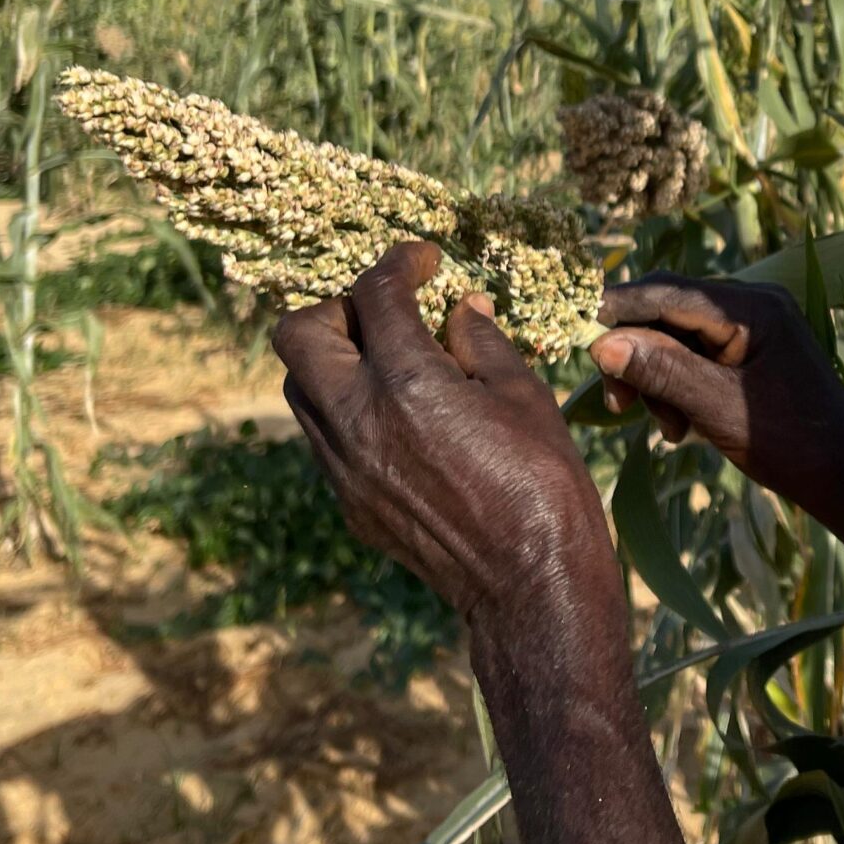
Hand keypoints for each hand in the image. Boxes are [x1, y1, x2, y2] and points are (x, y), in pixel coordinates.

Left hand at [272, 240, 615, 624]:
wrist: (528, 582)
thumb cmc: (543, 482)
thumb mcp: (522, 395)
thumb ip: (481, 342)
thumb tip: (462, 307)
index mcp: (406, 381)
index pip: (376, 294)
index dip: (399, 263)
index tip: (425, 261)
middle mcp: (357, 419)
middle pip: (300, 334)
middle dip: (340, 307)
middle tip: (390, 312)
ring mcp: (344, 466)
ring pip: (301, 387)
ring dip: (335, 360)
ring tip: (391, 362)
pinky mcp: (349, 501)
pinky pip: (325, 436)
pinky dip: (349, 408)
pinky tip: (400, 417)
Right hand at [589, 275, 843, 517]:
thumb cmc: (788, 442)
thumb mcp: (715, 408)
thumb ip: (660, 371)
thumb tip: (602, 345)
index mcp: (752, 307)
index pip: (668, 292)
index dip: (618, 308)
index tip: (575, 328)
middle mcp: (753, 305)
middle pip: (669, 313)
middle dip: (638, 355)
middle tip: (617, 402)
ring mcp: (754, 329)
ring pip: (678, 340)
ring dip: (658, 380)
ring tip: (668, 428)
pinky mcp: (751, 354)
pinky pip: (697, 358)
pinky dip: (679, 387)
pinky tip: (681, 427)